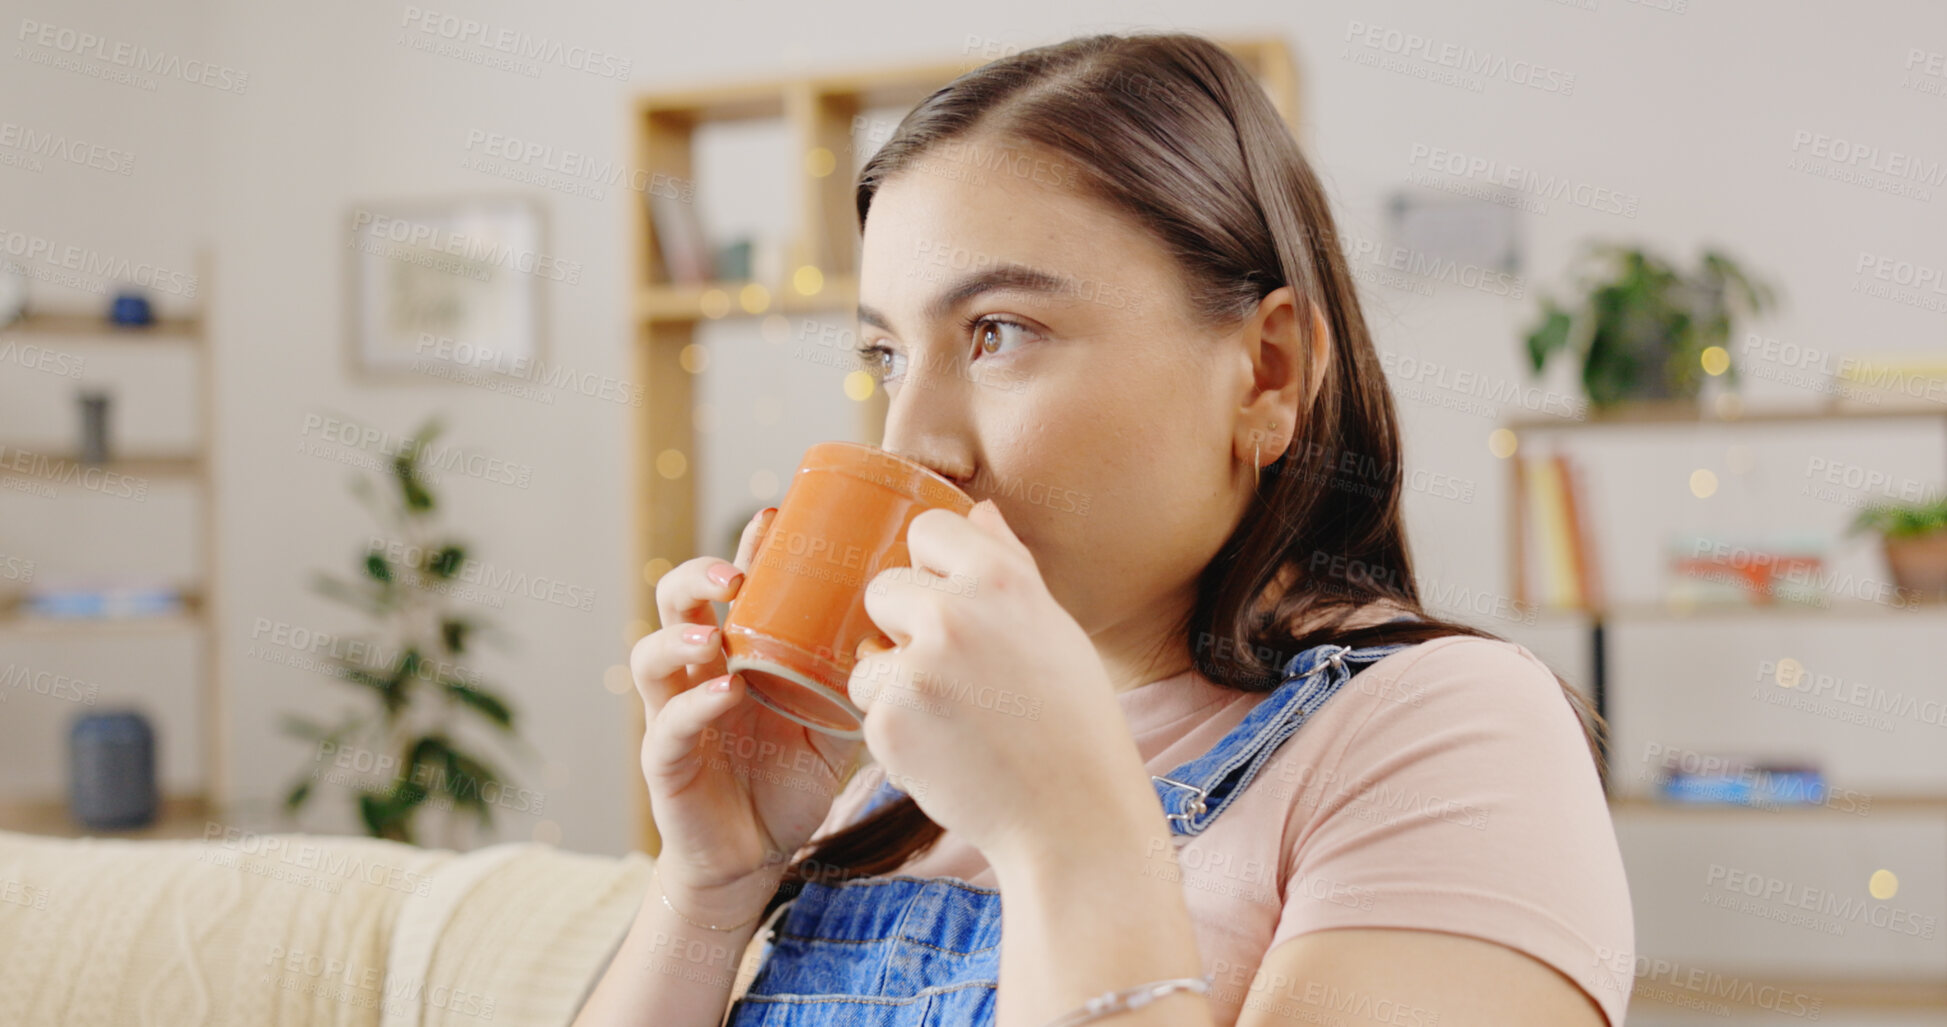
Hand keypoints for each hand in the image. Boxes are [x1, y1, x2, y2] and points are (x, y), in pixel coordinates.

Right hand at [630, 507, 864, 923]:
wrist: (757, 853)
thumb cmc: (792, 776)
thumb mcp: (834, 714)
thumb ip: (858, 674)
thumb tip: (920, 627)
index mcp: (737, 650)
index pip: (730, 584)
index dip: (745, 548)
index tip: (774, 517)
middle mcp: (698, 671)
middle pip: (675, 602)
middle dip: (698, 575)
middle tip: (737, 571)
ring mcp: (675, 714)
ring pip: (652, 657)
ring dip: (680, 634)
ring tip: (715, 629)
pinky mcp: (666, 763)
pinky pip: (669, 726)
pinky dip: (695, 706)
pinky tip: (727, 694)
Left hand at [845, 499, 1156, 866]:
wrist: (1073, 817)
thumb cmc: (1071, 721)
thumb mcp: (1053, 627)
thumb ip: (1008, 564)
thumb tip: (979, 509)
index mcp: (1000, 579)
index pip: (928, 530)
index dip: (934, 567)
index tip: (955, 603)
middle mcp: (954, 613)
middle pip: (883, 589)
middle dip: (905, 627)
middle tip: (957, 674)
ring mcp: (916, 668)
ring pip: (869, 655)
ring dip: (895, 684)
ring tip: (956, 719)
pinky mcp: (889, 721)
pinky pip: (869, 709)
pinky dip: (897, 731)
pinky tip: (946, 750)